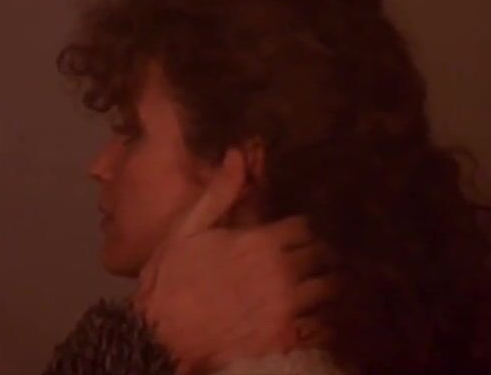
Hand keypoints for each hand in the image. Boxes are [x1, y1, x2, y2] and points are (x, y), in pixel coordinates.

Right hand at [135, 149, 336, 373]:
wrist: (161, 331)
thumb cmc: (171, 277)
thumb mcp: (187, 228)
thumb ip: (219, 193)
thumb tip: (237, 154)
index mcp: (262, 241)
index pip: (305, 227)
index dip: (300, 229)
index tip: (294, 234)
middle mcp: (281, 271)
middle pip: (322, 255)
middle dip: (317, 254)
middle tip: (309, 259)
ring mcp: (286, 305)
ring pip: (329, 287)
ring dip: (325, 283)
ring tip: (315, 285)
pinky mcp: (286, 335)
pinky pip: (323, 323)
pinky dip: (324, 317)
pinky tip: (312, 315)